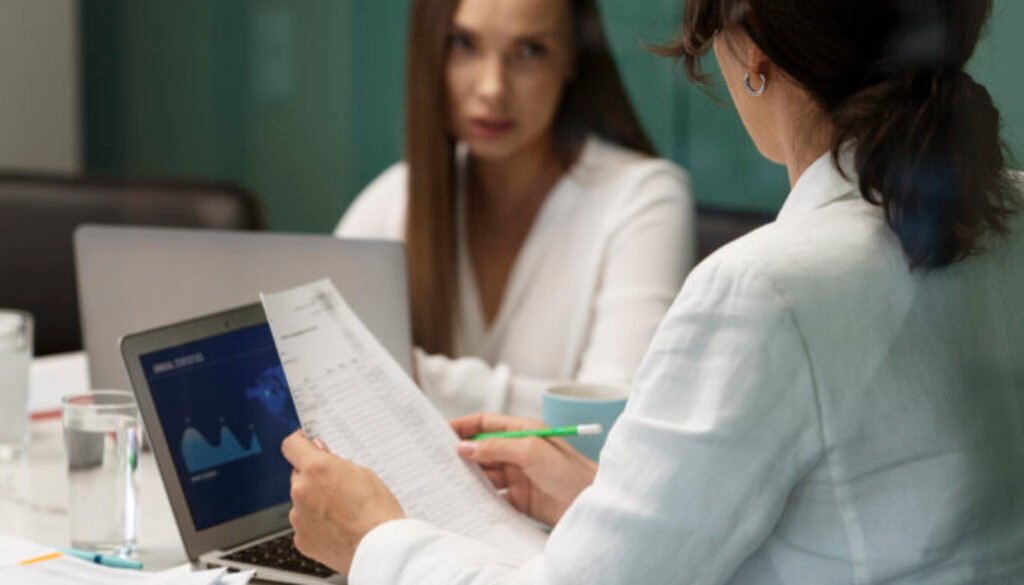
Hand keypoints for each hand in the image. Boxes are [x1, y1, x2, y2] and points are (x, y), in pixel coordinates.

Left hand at [281, 431, 404, 574]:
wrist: (380, 549)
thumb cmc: (377, 512)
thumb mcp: (363, 473)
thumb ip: (335, 462)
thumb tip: (321, 454)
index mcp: (316, 469)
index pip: (291, 446)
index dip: (299, 443)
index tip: (304, 444)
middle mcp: (301, 491)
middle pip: (299, 475)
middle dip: (314, 477)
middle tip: (337, 485)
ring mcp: (298, 517)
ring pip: (302, 501)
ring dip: (315, 501)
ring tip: (343, 511)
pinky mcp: (301, 538)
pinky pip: (305, 523)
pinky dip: (316, 523)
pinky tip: (338, 527)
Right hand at [451, 413, 597, 526]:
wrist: (592, 504)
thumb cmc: (570, 471)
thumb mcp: (531, 451)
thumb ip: (496, 448)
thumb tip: (464, 447)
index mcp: (522, 432)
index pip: (486, 424)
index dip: (464, 426)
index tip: (441, 433)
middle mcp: (518, 452)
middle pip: (482, 450)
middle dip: (461, 454)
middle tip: (437, 461)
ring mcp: (518, 476)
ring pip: (485, 475)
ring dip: (468, 478)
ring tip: (447, 482)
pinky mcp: (519, 500)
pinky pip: (493, 498)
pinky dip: (480, 499)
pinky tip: (466, 502)